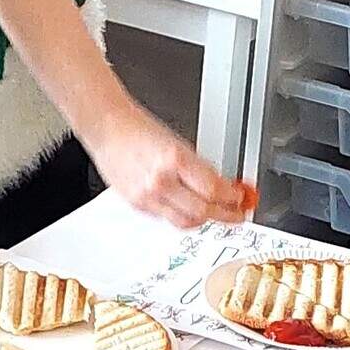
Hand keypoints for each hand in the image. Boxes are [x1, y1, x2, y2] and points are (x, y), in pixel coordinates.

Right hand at [80, 101, 256, 229]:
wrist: (108, 128)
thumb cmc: (139, 129)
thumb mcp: (179, 143)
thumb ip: (201, 167)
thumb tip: (224, 185)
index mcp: (174, 159)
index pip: (213, 189)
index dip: (232, 198)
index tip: (240, 198)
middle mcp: (160, 181)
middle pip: (202, 211)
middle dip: (225, 215)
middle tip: (237, 213)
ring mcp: (147, 196)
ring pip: (186, 222)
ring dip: (205, 220)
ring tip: (215, 214)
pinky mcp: (138, 204)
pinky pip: (167, 218)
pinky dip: (183, 216)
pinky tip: (189, 209)